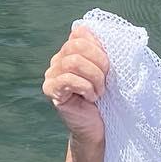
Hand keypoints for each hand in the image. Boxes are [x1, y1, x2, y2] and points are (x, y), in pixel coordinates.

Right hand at [42, 27, 108, 142]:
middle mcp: (58, 60)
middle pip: (76, 45)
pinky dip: (86, 88)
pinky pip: (68, 79)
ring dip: (94, 78)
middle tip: (106, 80)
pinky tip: (90, 98)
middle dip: (99, 62)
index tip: (109, 66)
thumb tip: (105, 36)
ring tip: (99, 91)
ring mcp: (52, 74)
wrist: (97, 128)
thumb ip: (103, 52)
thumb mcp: (108, 72)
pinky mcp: (51, 90)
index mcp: (71, 51)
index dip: (98, 46)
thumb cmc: (106, 99)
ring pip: (73, 62)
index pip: (80, 33)